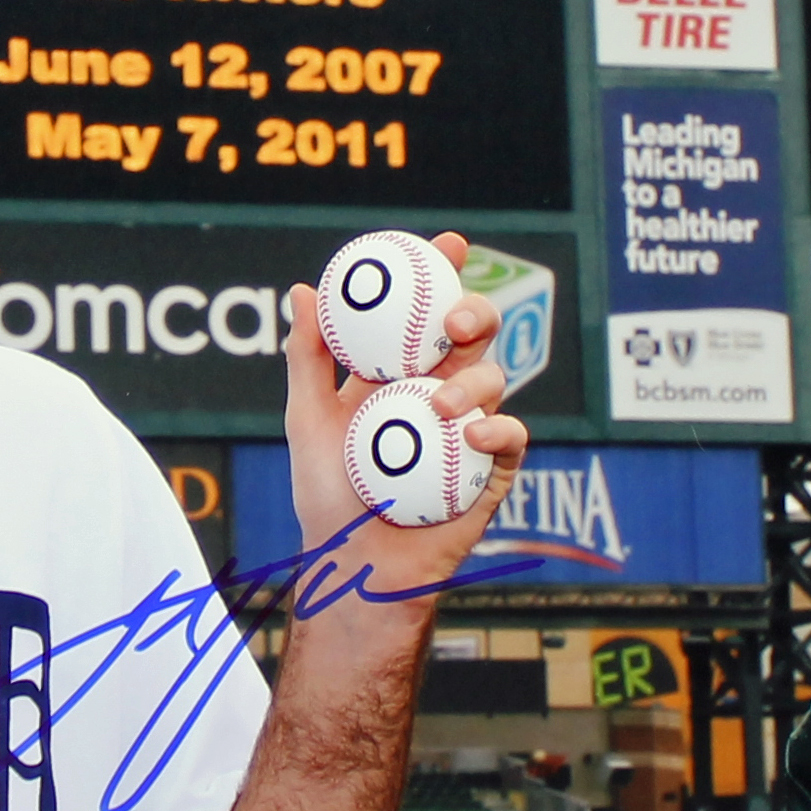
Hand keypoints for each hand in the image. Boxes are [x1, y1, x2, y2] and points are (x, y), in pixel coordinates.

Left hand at [282, 232, 527, 602]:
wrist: (354, 568)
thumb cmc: (326, 498)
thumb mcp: (307, 421)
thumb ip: (308, 358)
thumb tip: (302, 290)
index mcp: (400, 373)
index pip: (427, 311)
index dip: (444, 271)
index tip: (447, 243)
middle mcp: (439, 393)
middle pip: (475, 337)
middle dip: (476, 313)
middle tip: (455, 319)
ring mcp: (468, 431)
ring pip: (494, 381)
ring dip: (475, 381)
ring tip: (439, 405)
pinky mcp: (490, 473)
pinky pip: (509, 439)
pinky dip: (498, 429)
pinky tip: (473, 433)